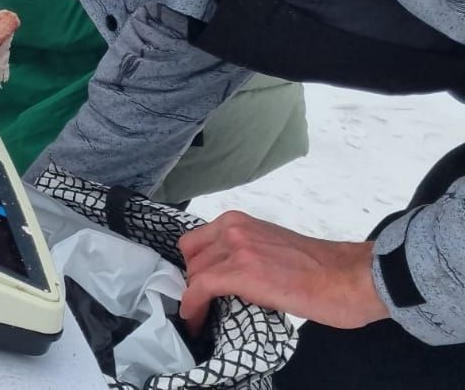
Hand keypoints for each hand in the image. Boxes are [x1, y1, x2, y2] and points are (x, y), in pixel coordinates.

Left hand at [178, 211, 388, 333]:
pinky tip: (195, 320)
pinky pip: (199, 288)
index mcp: (239, 221)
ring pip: (194, 273)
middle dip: (195, 282)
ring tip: (203, 316)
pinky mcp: (242, 273)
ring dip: (195, 297)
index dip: (195, 267)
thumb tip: (229, 275)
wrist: (351, 278)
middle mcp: (233, 229)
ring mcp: (237, 249)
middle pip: (191, 257)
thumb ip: (245, 253)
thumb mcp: (271, 249)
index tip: (199, 288)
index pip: (196, 242)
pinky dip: (192, 306)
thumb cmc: (322, 270)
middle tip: (206, 304)